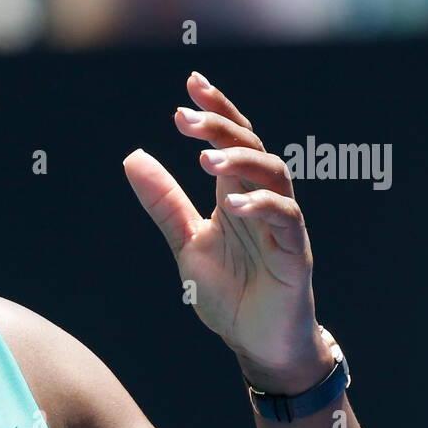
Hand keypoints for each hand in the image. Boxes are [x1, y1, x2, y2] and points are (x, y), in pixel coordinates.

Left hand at [122, 72, 333, 394]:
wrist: (257, 343)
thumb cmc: (230, 293)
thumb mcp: (186, 243)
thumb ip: (163, 202)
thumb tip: (132, 156)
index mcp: (236, 195)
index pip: (232, 141)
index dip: (216, 111)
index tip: (191, 84)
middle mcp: (262, 202)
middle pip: (252, 148)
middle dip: (221, 127)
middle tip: (186, 117)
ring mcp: (282, 226)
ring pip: (274, 175)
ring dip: (241, 162)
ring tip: (206, 159)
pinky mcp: (295, 255)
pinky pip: (286, 220)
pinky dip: (262, 207)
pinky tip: (235, 204)